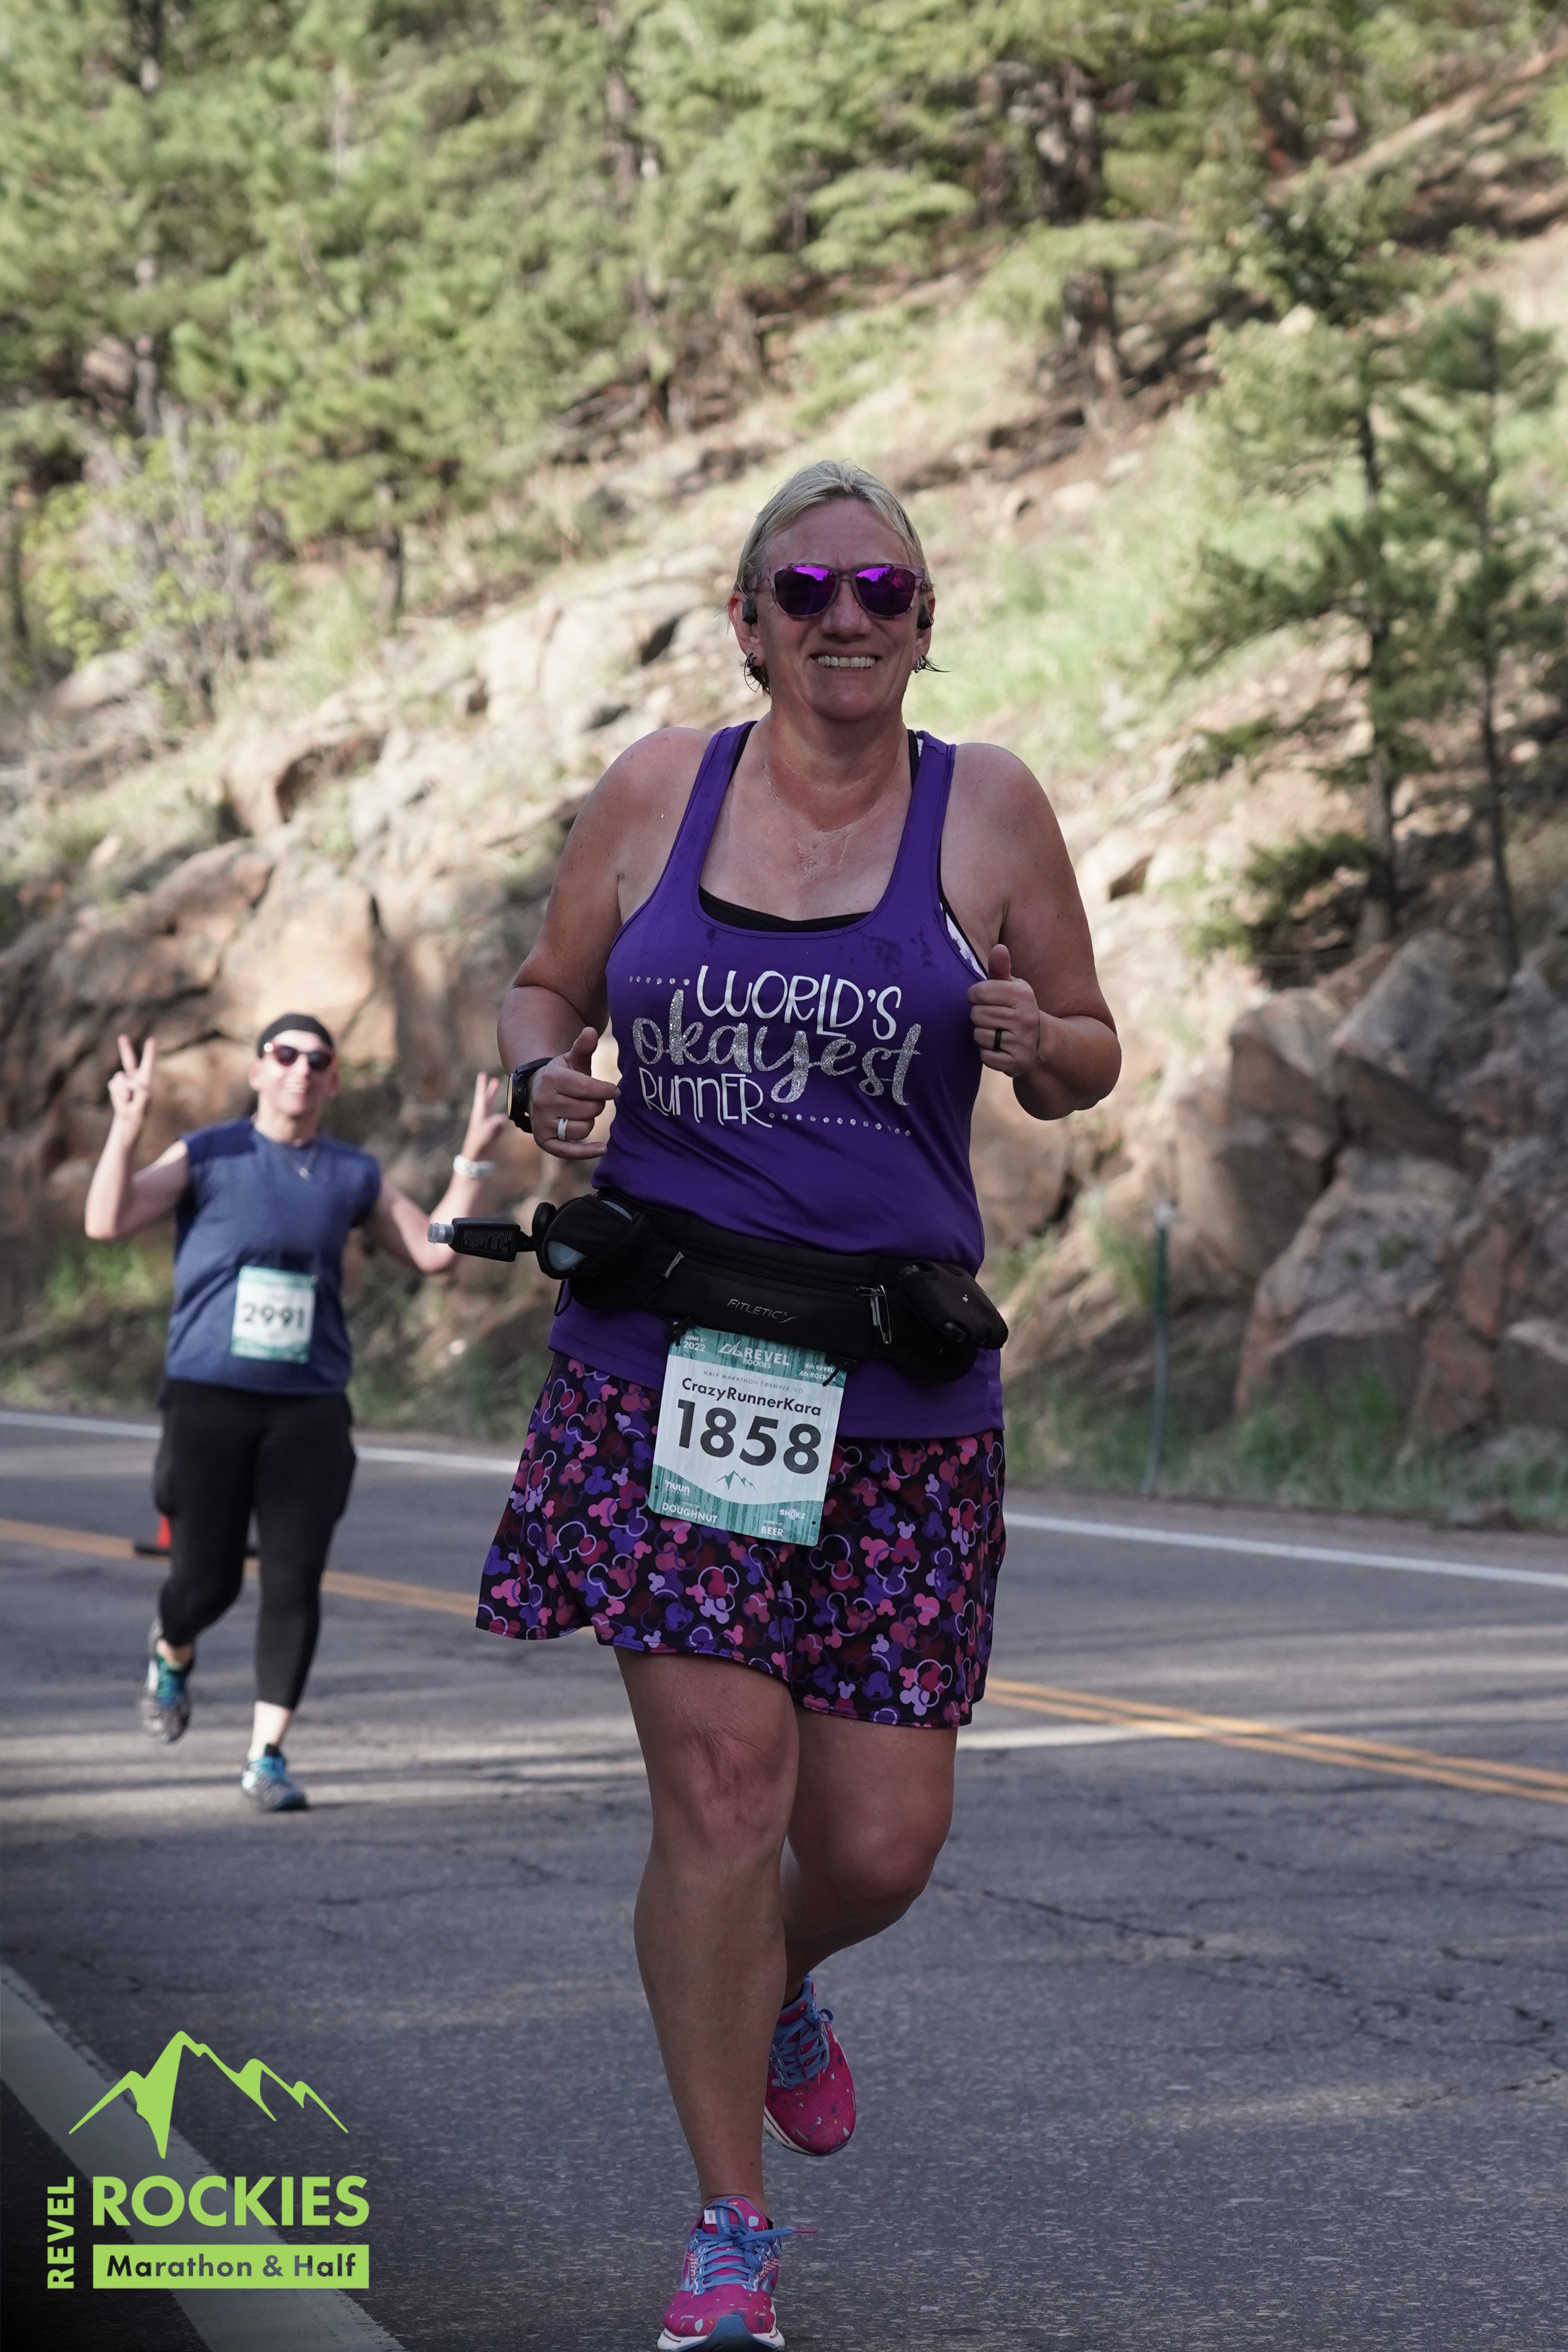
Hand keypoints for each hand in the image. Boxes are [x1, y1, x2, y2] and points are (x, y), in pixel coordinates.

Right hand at [107, 1033, 155, 1132]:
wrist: (129, 1118)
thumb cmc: (140, 1110)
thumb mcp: (143, 1102)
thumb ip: (140, 1091)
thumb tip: (136, 1083)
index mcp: (145, 1079)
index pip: (147, 1063)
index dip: (149, 1051)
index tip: (151, 1039)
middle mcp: (134, 1077)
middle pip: (128, 1060)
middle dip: (125, 1048)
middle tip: (122, 1036)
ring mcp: (124, 1081)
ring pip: (119, 1078)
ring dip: (122, 1089)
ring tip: (128, 1099)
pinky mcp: (116, 1085)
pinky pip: (113, 1084)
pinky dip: (116, 1093)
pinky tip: (122, 1100)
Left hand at [458, 1073, 507, 1161]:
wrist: (475, 1158)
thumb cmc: (478, 1145)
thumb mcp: (486, 1133)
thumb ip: (494, 1125)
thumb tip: (503, 1117)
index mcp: (479, 1114)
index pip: (481, 1096)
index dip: (482, 1085)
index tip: (482, 1074)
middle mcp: (482, 1117)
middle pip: (487, 1100)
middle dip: (490, 1090)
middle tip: (494, 1079)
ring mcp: (486, 1124)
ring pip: (492, 1108)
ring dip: (495, 1100)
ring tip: (501, 1094)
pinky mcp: (490, 1131)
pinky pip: (497, 1121)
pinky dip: (501, 1118)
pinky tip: (501, 1121)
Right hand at [531, 1028, 618, 1160]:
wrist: (536, 1090)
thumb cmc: (562, 1075)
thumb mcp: (572, 1060)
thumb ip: (583, 1047)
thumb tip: (591, 1031)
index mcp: (552, 1078)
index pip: (590, 1089)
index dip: (607, 1090)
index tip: (613, 1091)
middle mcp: (543, 1101)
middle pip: (590, 1110)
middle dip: (597, 1105)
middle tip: (591, 1100)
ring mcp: (542, 1122)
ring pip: (583, 1128)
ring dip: (589, 1121)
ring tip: (581, 1112)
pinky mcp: (544, 1141)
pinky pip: (569, 1151)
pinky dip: (587, 1152)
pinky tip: (603, 1148)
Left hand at [968, 945, 1041, 1078]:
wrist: (1040, 1042)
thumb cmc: (1017, 1008)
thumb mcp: (1012, 987)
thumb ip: (1000, 968)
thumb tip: (999, 948)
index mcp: (1023, 996)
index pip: (979, 992)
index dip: (975, 995)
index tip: (982, 998)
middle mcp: (1025, 1019)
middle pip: (977, 1015)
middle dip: (980, 1016)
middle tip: (993, 1018)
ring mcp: (1022, 1043)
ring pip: (979, 1035)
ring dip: (983, 1034)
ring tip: (997, 1032)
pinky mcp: (1016, 1063)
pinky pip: (985, 1056)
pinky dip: (988, 1053)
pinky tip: (1000, 1047)